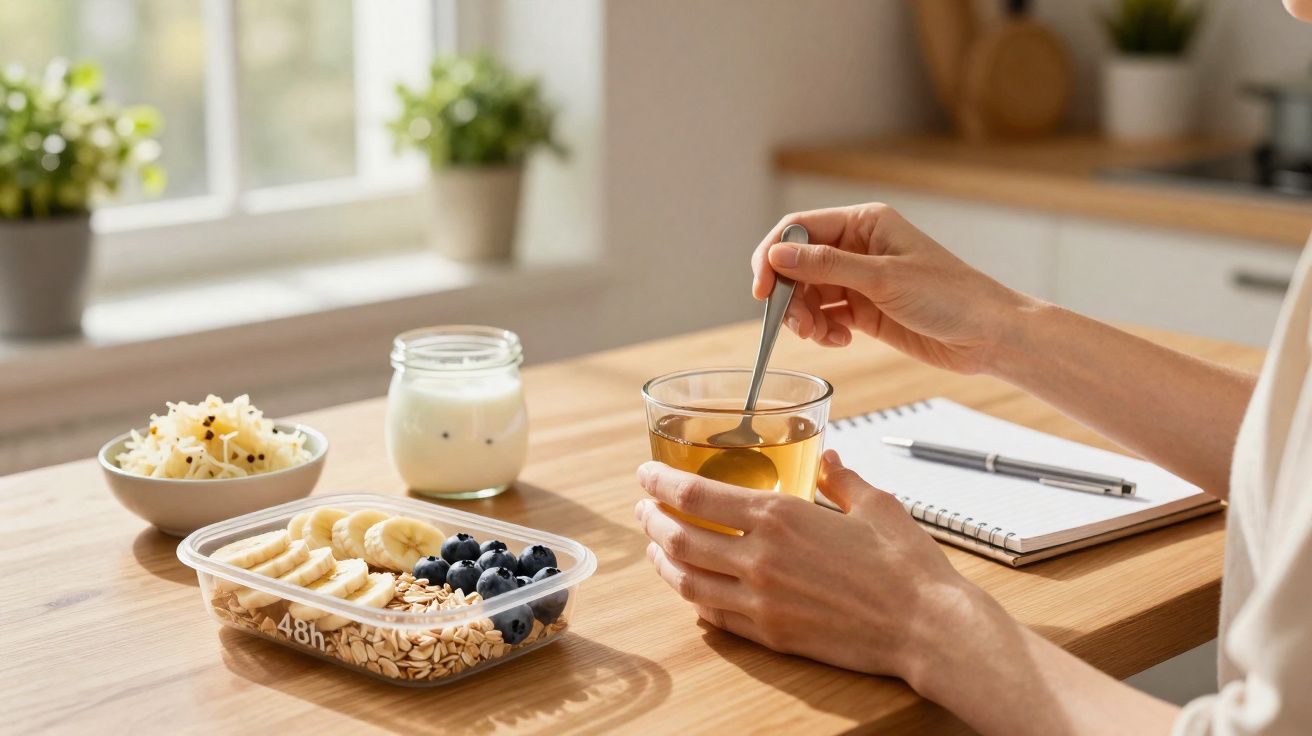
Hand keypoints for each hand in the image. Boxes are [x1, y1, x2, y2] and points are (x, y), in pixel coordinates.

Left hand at [634, 450, 977, 678]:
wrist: (926, 627)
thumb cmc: (906, 566)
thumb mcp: (876, 505)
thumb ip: (841, 479)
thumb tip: (828, 460)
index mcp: (781, 517)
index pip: (697, 497)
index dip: (661, 484)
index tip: (645, 475)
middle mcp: (761, 558)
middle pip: (680, 538)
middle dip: (652, 520)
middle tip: (643, 509)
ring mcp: (761, 602)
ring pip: (688, 581)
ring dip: (663, 561)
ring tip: (656, 546)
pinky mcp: (771, 634)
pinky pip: (715, 616)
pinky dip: (694, 599)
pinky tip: (692, 588)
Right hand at [750, 203, 1037, 373]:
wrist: (989, 336)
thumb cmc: (952, 297)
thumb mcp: (884, 279)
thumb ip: (827, 267)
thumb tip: (778, 255)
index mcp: (865, 223)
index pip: (799, 229)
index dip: (773, 257)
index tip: (761, 289)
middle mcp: (858, 246)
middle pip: (797, 265)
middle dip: (789, 295)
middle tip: (795, 324)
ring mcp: (860, 279)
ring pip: (808, 294)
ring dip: (804, 317)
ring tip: (821, 336)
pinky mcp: (865, 309)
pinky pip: (826, 316)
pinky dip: (823, 330)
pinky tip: (841, 340)